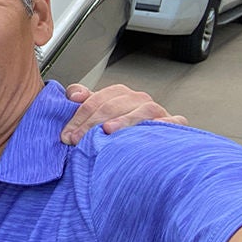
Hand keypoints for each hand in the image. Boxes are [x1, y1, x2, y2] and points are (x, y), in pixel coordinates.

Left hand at [60, 83, 186, 144]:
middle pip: (113, 106)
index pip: (96, 100)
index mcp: (120, 94)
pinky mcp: (174, 124)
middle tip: (78, 139)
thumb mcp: (99, 113)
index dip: (79, 117)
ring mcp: (157, 111)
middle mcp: (139, 100)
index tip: (67, 134)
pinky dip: (163, 125)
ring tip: (107, 130)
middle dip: (92, 123)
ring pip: (141, 111)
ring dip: (124, 120)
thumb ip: (84, 102)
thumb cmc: (121, 129)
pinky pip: (172, 122)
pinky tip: (149, 132)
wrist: (152, 147)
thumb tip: (74, 95)